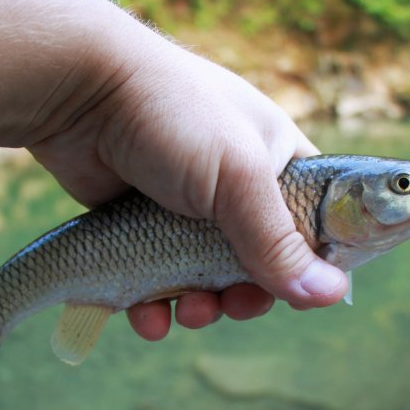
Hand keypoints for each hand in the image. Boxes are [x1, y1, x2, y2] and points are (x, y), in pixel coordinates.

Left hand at [28, 36, 348, 339]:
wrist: (77, 92)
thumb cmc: (174, 117)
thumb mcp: (238, 179)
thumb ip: (279, 242)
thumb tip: (332, 294)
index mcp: (275, 160)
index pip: (313, 221)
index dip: (312, 262)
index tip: (298, 292)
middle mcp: (234, 186)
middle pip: (259, 264)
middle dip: (247, 296)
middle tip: (233, 305)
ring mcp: (185, 208)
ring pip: (206, 280)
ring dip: (202, 309)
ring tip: (187, 312)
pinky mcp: (137, 226)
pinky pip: (156, 281)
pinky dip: (155, 307)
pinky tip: (147, 318)